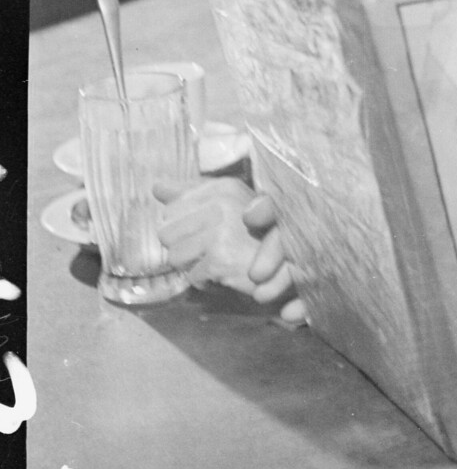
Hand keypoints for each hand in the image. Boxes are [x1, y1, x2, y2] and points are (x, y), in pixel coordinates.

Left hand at [153, 178, 307, 325]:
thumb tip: (157, 187)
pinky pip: (191, 276)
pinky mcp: (221, 258)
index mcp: (222, 187)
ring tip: (217, 261)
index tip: (205, 231)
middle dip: (183, 248)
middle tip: (210, 250)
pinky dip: (204, 281)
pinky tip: (224, 273)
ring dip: (192, 265)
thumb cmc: (256, 234)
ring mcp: (221, 230)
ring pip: (174, 257)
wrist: (287, 264)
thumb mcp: (228, 204)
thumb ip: (191, 194)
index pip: (170, 211)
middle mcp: (222, 203)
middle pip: (165, 234)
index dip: (182, 228)